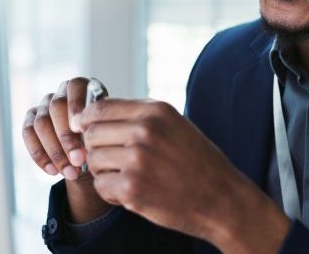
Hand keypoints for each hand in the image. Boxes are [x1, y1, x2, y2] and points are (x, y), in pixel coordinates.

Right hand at [21, 77, 110, 221]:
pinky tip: (53, 171)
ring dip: (55, 151)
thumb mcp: (105, 132)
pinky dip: (40, 155)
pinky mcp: (31, 119)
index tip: (82, 130)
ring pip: (41, 123)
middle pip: (56, 107)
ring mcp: (44, 105)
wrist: (89, 151)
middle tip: (79, 160)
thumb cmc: (102, 137)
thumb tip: (85, 148)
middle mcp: (61, 92)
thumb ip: (96, 131)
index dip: (77, 107)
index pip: (75, 87)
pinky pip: (28, 133)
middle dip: (67, 137)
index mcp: (83, 86)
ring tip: (70, 172)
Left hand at [78, 99, 289, 252]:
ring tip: (127, 178)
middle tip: (114, 162)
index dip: (87, 121)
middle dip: (97, 148)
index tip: (86, 131)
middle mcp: (145, 130)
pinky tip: (131, 194)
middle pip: (92, 133)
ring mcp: (138, 159)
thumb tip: (96, 113)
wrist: (222, 200)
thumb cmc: (199, 163)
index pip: (100, 108)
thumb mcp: (175, 126)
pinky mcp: (132, 188)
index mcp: (156, 111)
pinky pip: (100, 186)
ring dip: (104, 172)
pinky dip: (111, 193)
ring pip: (93, 160)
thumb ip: (141, 117)